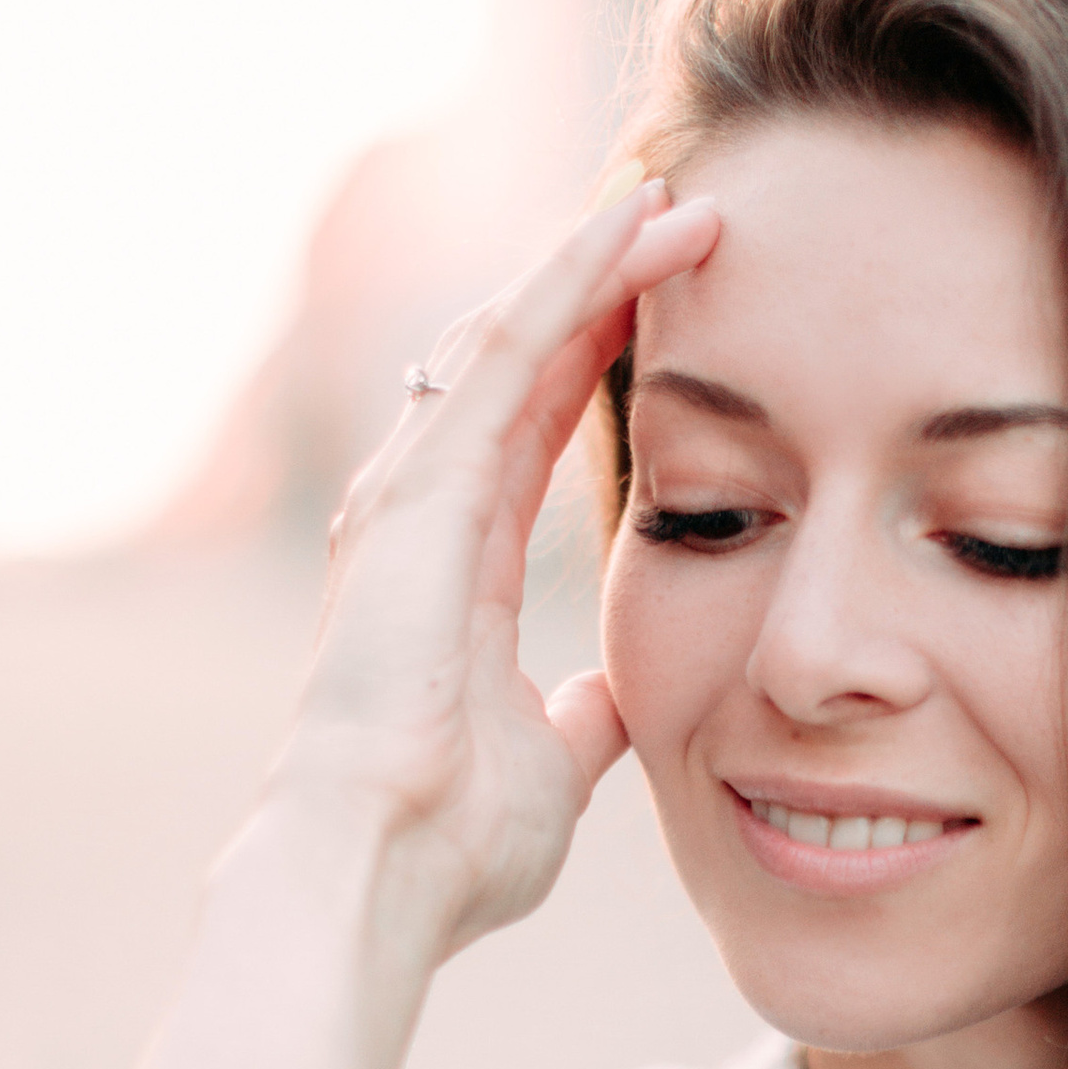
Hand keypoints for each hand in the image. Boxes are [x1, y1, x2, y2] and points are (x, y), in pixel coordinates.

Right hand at [274, 178, 718, 958]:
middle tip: (687, 212)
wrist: (380, 873)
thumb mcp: (551, 765)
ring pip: (509, 334)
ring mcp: (411, 493)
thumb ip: (579, 719)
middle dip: (598, 281)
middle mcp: (421, 511)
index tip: (678, 298)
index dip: (598, 352)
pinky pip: (505, 354)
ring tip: (673, 195)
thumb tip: (610, 703)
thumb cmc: (447, 842)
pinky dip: (569, 283)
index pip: (534, 421)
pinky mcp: (421, 491)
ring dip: (592, 259)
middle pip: (518, 355)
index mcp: (454, 568)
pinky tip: (630, 225)